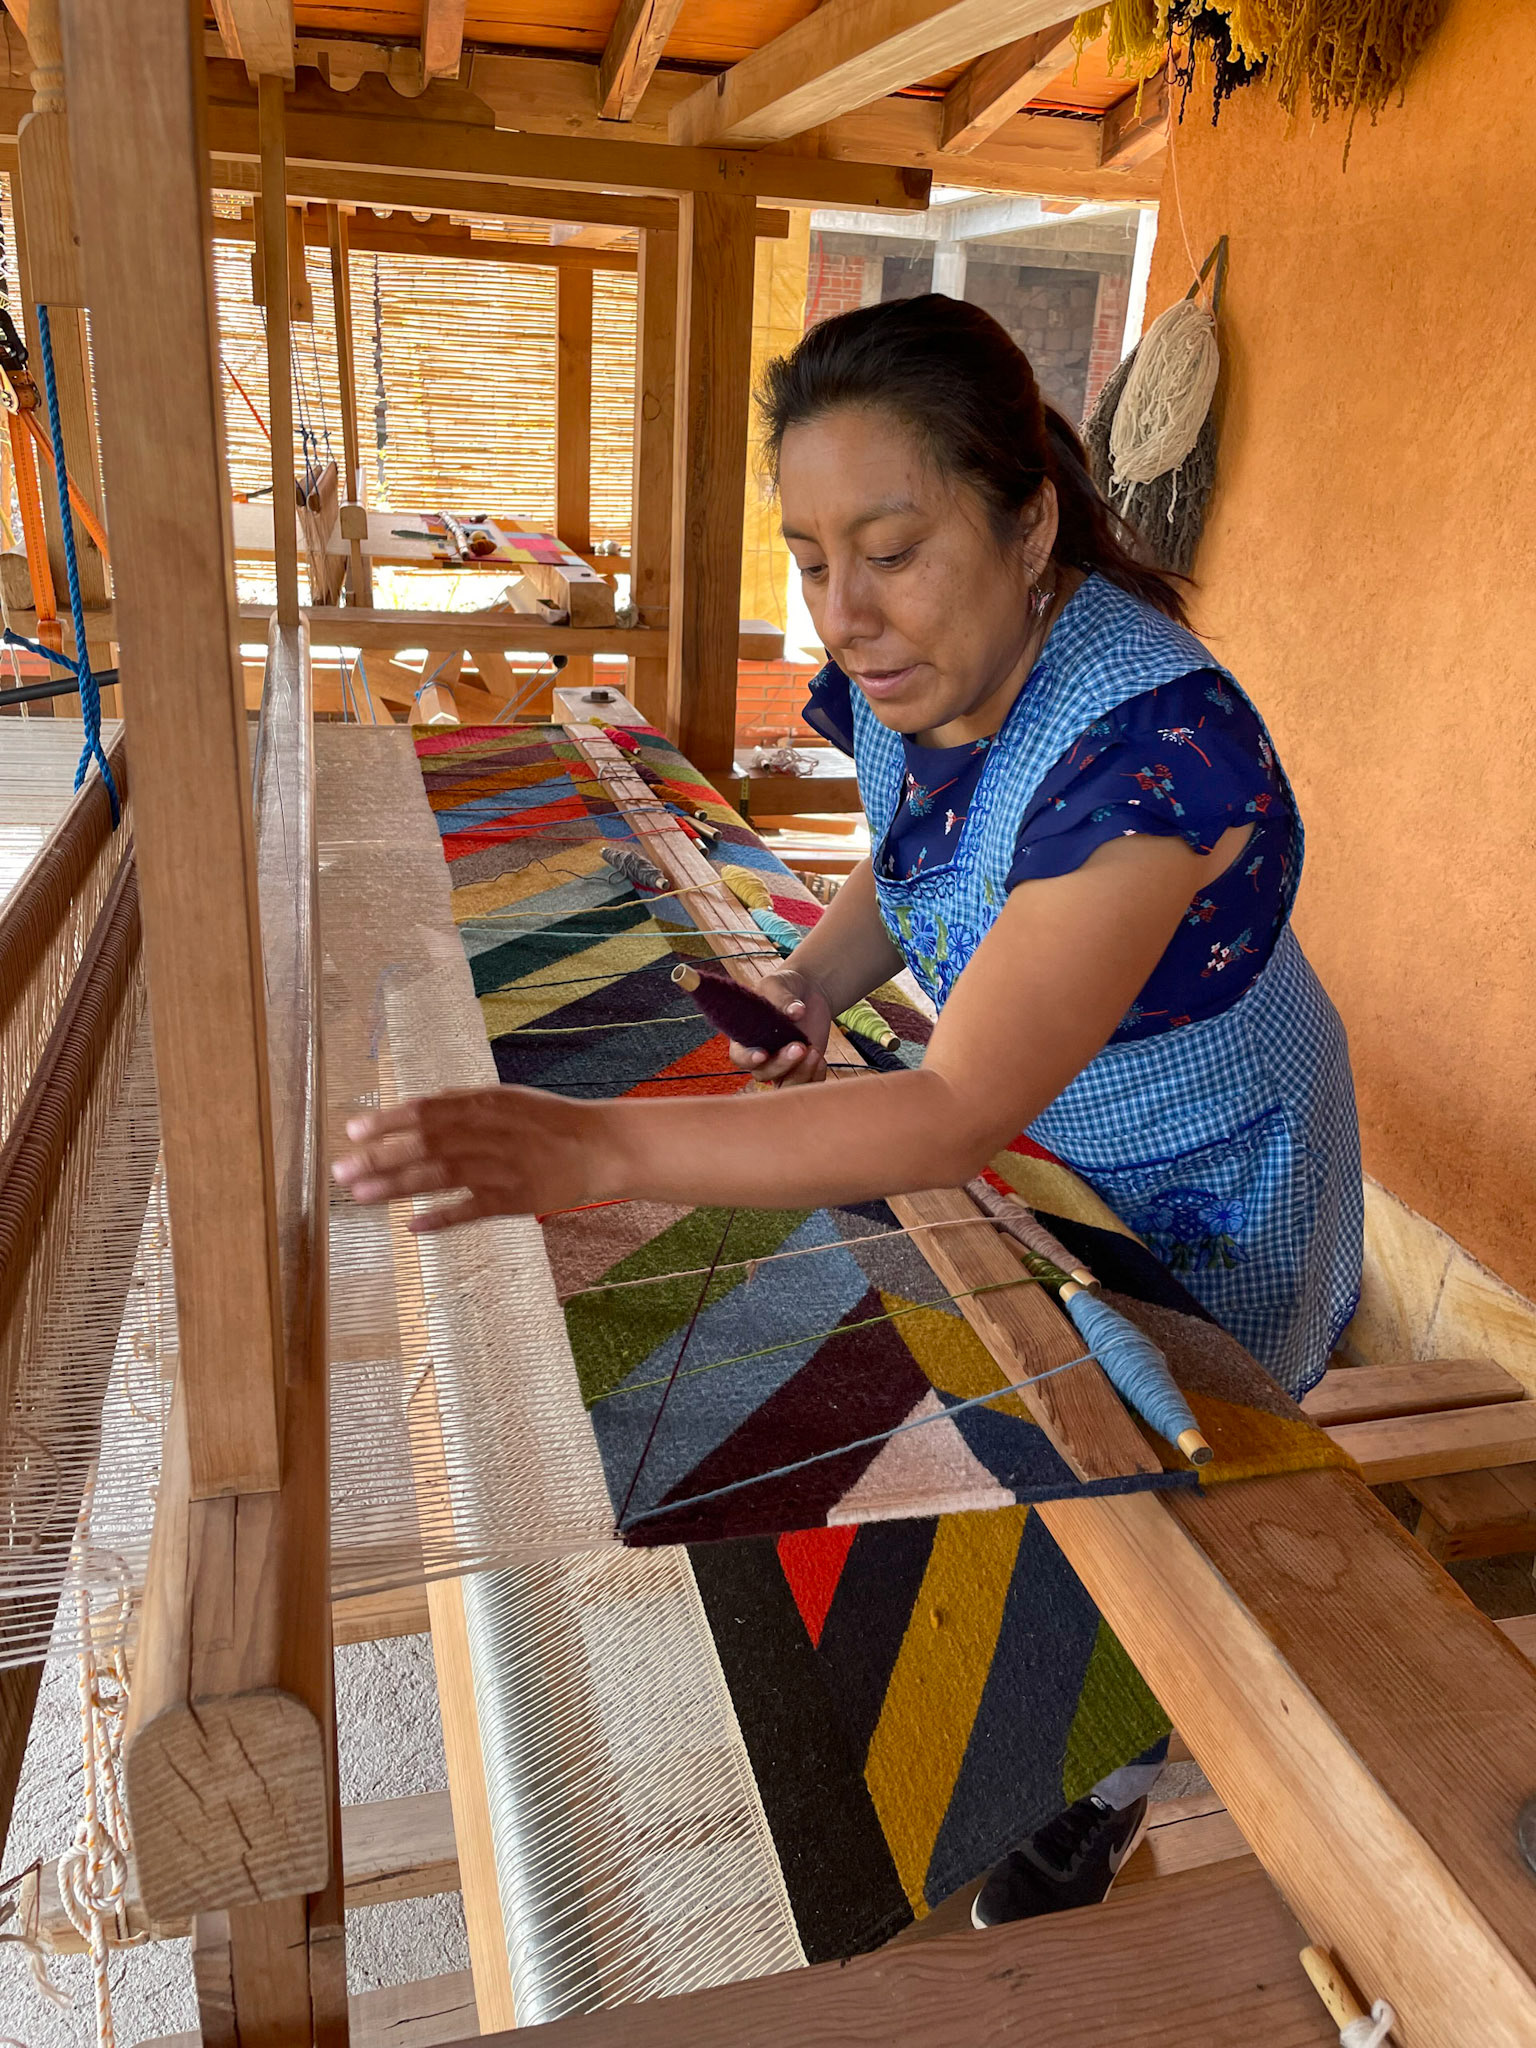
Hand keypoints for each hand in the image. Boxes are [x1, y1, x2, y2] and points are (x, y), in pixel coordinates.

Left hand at [331, 1084, 605, 1231]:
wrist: (601, 1146)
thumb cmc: (549, 1122)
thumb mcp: (508, 1100)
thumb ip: (464, 1104)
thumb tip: (417, 1108)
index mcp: (487, 1103)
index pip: (428, 1109)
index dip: (389, 1120)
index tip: (353, 1130)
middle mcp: (492, 1132)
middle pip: (427, 1144)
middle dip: (381, 1157)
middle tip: (342, 1171)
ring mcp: (504, 1167)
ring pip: (442, 1176)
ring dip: (398, 1187)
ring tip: (361, 1196)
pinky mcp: (518, 1199)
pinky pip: (474, 1210)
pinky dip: (443, 1218)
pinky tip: (413, 1226)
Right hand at [727, 967, 831, 1086]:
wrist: (808, 993)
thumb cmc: (785, 986)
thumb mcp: (779, 983)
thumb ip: (782, 997)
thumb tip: (796, 1011)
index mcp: (745, 1037)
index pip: (740, 1056)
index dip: (749, 1059)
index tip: (763, 1053)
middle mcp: (761, 1057)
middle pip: (764, 1074)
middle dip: (782, 1064)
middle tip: (800, 1046)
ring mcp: (782, 1066)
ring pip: (785, 1087)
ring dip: (800, 1075)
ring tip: (814, 1053)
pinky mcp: (802, 1070)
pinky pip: (807, 1086)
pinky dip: (815, 1078)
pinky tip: (820, 1059)